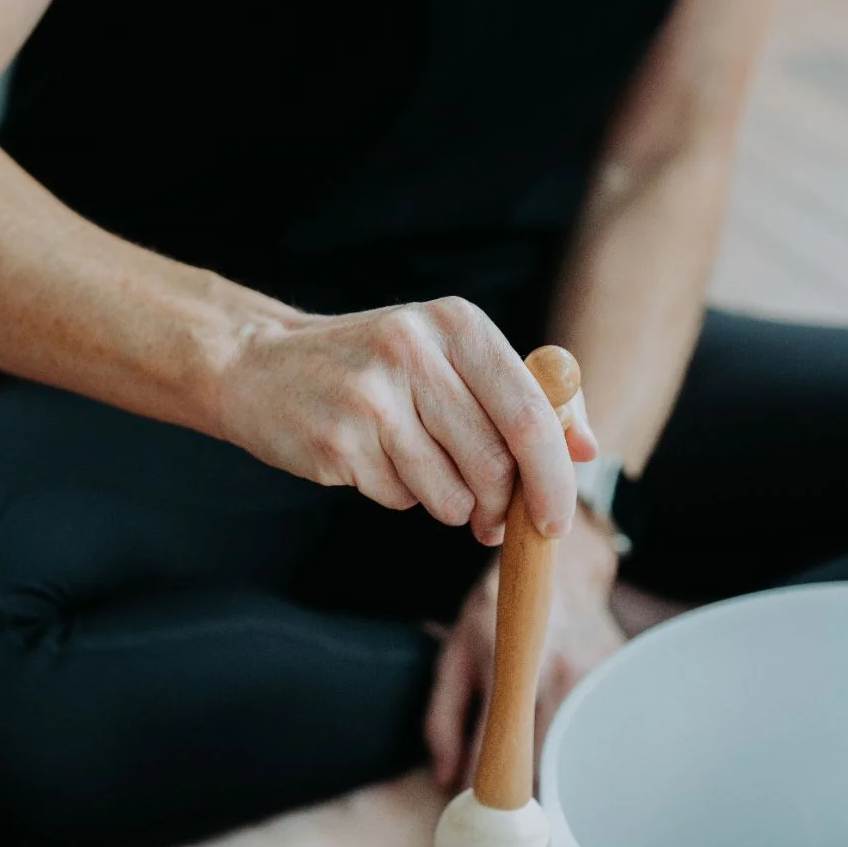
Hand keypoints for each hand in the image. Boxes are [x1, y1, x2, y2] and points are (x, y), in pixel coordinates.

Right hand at [217, 296, 595, 542]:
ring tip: (421, 473)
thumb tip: (587, 447)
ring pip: (451, 494)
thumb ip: (526, 397)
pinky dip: (399, 496)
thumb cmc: (374, 368)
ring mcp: (373, 396)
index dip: (554, 479)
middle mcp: (416, 350)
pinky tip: (375, 462)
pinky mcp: (339, 439)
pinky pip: (400, 499)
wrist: (260, 364)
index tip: (557, 521)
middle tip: (491, 520)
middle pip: (496, 464)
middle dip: (501, 508)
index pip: (532, 414)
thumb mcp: (450, 359)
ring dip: (449, 505)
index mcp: (458, 325)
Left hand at [425, 511, 624, 792]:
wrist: (563, 567)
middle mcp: (557, 673)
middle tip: (513, 825)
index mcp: (508, 665)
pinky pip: (600, 734)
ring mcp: (595, 676)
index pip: (498, 749)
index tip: (481, 820)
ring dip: (558, 783)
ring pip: (577, 756)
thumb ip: (442, 716)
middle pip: (545, 762)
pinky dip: (584, 756)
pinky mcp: (619, 679)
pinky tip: (572, 765)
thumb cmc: (498, 611)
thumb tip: (443, 778)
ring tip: (543, 802)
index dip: (488, 792)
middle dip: (527, 800)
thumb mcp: (456, 652)